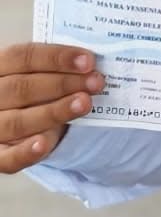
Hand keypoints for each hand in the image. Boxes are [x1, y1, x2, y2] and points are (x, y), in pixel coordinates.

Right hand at [0, 43, 104, 174]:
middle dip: (62, 84)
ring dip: (54, 112)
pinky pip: (8, 159)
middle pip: (20, 88)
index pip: (21, 57)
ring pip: (16, 122)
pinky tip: (45, 143)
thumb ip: (53, 70)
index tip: (88, 61)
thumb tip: (90, 66)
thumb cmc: (33, 95)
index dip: (56, 57)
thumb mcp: (37, 76)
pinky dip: (26, 152)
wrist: (20, 128)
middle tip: (95, 83)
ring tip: (84, 104)